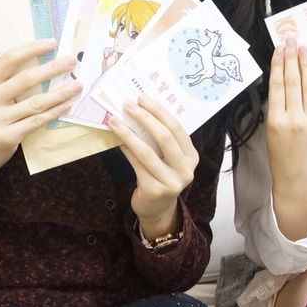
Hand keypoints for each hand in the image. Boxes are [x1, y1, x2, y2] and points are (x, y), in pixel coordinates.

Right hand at [0, 39, 81, 184]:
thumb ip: (9, 81)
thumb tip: (45, 63)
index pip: (9, 59)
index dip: (31, 49)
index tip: (52, 42)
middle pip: (26, 78)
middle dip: (52, 67)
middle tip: (73, 60)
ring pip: (35, 102)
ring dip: (60, 93)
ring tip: (78, 85)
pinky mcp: (6, 137)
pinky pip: (36, 121)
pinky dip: (54, 112)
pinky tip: (67, 105)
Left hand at [108, 95, 198, 238]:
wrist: (157, 208)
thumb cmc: (161, 176)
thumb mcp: (167, 158)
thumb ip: (160, 139)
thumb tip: (138, 110)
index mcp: (192, 156)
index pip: (176, 128)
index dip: (159, 111)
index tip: (142, 98)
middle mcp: (186, 169)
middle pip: (165, 137)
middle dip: (145, 118)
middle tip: (129, 105)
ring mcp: (172, 181)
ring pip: (147, 151)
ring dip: (129, 133)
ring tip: (114, 121)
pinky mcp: (155, 190)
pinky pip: (136, 164)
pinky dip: (125, 149)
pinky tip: (116, 139)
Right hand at [266, 36, 306, 193]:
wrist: (297, 182)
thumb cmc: (280, 159)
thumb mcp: (271, 133)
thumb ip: (278, 109)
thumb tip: (283, 83)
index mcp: (276, 121)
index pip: (278, 85)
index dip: (279, 64)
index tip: (279, 48)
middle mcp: (294, 119)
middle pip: (293, 81)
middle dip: (292, 58)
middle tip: (292, 40)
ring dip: (306, 65)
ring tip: (304, 49)